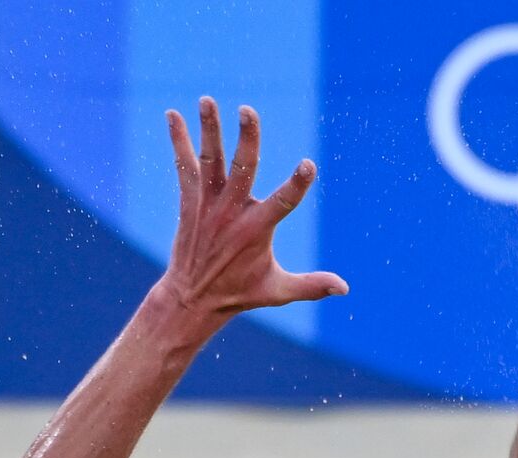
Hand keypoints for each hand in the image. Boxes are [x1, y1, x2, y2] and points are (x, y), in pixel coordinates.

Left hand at [159, 97, 347, 329]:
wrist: (192, 297)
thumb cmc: (241, 292)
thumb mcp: (278, 291)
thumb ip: (311, 285)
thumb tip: (345, 289)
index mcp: (257, 231)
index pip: (283, 202)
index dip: (297, 185)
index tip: (308, 165)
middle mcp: (231, 213)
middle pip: (242, 168)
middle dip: (246, 139)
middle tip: (248, 110)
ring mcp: (208, 205)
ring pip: (210, 160)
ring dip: (209, 129)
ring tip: (207, 100)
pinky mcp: (190, 201)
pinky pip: (185, 166)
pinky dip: (179, 140)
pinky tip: (172, 114)